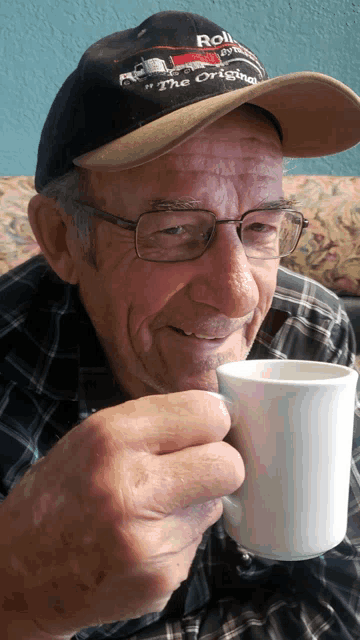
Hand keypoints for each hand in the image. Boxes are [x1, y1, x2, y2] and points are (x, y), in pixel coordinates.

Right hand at [0, 391, 243, 636]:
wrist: (17, 574)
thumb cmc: (57, 496)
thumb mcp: (91, 438)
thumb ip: (154, 423)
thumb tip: (220, 418)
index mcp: (112, 438)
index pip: (208, 414)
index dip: (213, 421)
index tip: (207, 428)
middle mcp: (131, 488)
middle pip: (229, 465)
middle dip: (219, 463)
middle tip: (195, 466)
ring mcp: (148, 541)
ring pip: (215, 505)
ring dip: (195, 502)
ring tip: (152, 508)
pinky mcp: (159, 578)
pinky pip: (197, 543)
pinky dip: (178, 537)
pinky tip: (142, 539)